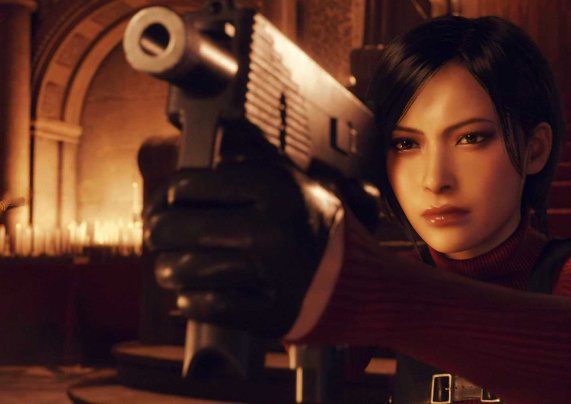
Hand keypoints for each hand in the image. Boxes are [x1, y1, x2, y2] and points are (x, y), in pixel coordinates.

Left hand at [144, 160, 343, 337]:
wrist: (364, 282)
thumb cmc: (320, 229)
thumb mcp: (297, 182)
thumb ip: (253, 160)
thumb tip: (209, 146)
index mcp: (274, 188)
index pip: (185, 186)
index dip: (165, 197)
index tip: (166, 206)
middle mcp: (271, 228)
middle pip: (174, 227)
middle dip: (159, 234)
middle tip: (161, 237)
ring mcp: (271, 273)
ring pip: (183, 269)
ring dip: (170, 270)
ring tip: (172, 268)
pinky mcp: (270, 313)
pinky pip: (205, 306)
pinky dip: (191, 300)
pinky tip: (193, 294)